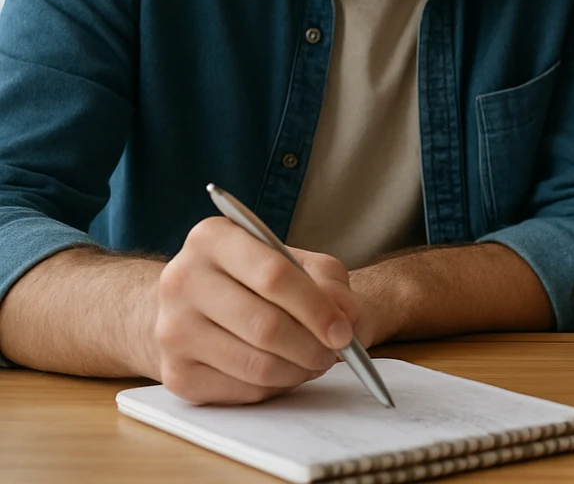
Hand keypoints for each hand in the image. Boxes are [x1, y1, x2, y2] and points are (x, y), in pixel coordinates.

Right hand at [148, 217, 362, 403]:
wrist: (191, 306)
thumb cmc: (255, 279)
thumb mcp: (297, 261)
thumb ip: (329, 283)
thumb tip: (347, 319)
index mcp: (213, 238)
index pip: (274, 276)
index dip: (316, 309)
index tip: (343, 331)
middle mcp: (182, 280)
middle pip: (264, 326)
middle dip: (311, 346)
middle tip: (333, 352)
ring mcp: (171, 329)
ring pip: (254, 364)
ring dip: (297, 370)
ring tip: (314, 362)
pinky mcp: (174, 373)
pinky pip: (240, 391)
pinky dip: (274, 387)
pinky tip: (284, 372)